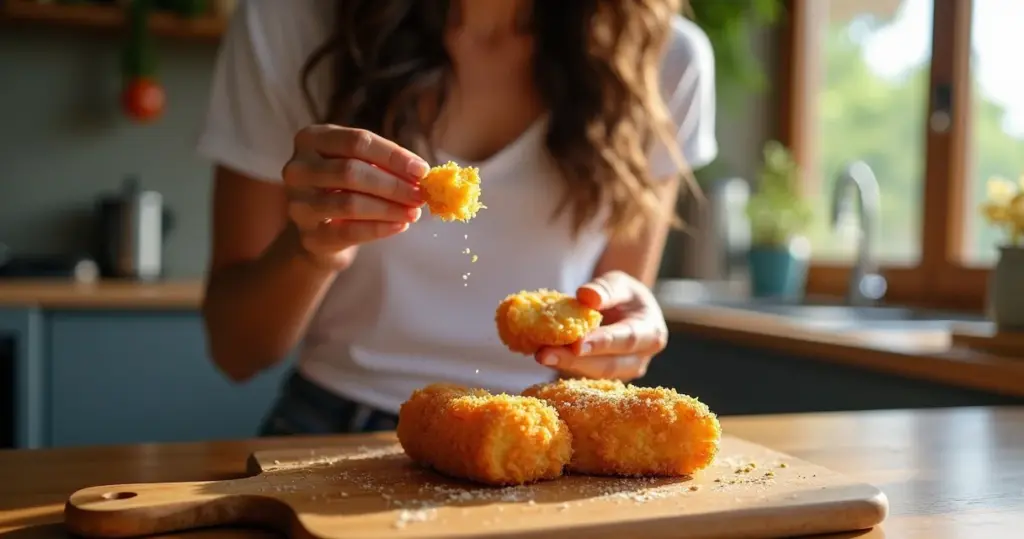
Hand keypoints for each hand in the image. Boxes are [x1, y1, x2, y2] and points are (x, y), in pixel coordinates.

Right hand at [283, 125, 430, 269]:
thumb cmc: (346, 188)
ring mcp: (298, 204)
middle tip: (420, 195)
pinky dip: (379, 229)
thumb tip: (420, 172)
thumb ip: (385, 164)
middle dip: (392, 184)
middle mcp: (297, 168)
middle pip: (351, 171)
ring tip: (414, 212)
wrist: (320, 230)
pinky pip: (348, 232)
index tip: (422, 170)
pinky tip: (400, 225)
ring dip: (389, 208)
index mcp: (311, 139)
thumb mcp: (360, 165)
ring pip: (349, 203)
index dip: (393, 156)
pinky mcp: (308, 236)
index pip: (356, 142)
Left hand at [535, 271, 668, 380]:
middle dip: (574, 361)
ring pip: (592, 374)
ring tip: (539, 354)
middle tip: (544, 354)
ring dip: (563, 365)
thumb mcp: (620, 283)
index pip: (626, 340)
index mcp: (651, 334)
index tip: (577, 344)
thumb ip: (606, 289)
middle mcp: (639, 360)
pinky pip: (581, 373)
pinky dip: (561, 364)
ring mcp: (621, 373)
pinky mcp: (601, 377)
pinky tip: (541, 354)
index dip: (601, 343)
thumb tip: (587, 296)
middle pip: (607, 365)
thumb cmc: (624, 296)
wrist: (626, 311)